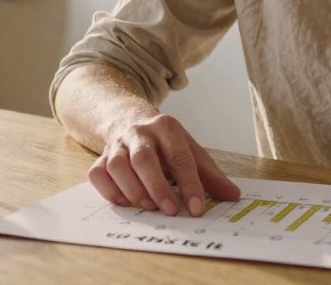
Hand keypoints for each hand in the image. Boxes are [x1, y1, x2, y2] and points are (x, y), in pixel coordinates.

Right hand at [87, 112, 240, 216]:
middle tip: (170, 211)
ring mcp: (117, 144)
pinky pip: (97, 173)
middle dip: (158, 186)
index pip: (180, 157)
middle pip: (144, 158)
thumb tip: (233, 195)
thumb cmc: (166, 144)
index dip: (190, 185)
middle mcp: (139, 132)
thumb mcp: (191, 151)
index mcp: (167, 127)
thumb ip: (210, 175)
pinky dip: (109, 190)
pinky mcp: (100, 157)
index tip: (197, 209)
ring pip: (117, 165)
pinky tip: (124, 202)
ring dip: (133, 189)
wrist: (130, 120)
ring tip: (149, 207)